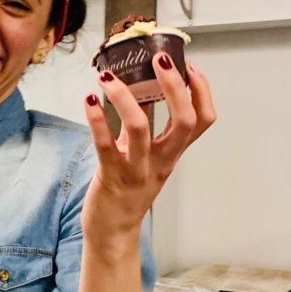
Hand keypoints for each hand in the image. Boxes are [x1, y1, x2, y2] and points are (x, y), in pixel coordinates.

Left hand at [81, 55, 215, 246]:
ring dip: (124, 97)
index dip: (201, 92)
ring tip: (108, 77)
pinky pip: (105, 145)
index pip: (202, 120)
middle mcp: (161, 161)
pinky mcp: (111, 176)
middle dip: (175, 86)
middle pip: (184, 120)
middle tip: (159, 59)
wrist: (112, 232)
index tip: (189, 67)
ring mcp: (137, 169)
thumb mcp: (144, 159)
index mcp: (172, 153)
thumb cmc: (126, 192)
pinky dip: (96, 120)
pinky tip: (88, 101)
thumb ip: (144, 132)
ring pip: (140, 128)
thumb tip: (136, 95)